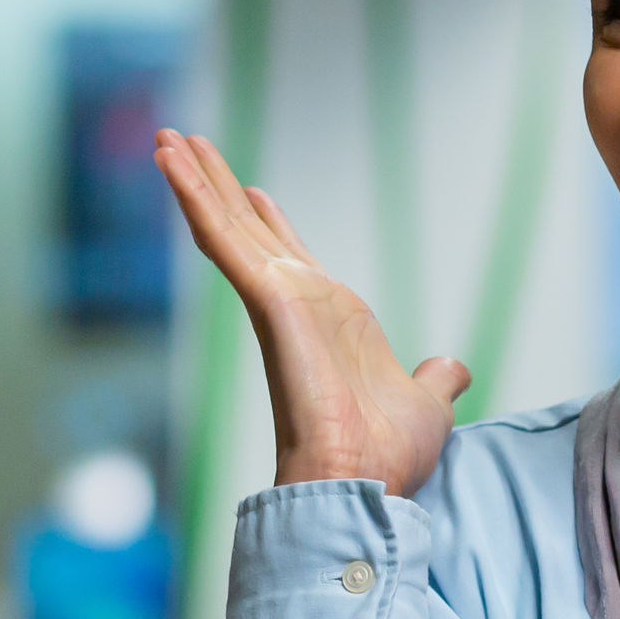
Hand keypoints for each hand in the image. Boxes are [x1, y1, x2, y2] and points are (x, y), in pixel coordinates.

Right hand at [158, 130, 472, 494]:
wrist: (364, 481)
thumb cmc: (388, 456)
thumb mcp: (427, 403)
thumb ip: (435, 379)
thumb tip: (451, 369)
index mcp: (329, 319)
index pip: (290, 258)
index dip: (270, 221)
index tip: (253, 189)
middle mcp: (297, 303)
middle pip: (249, 229)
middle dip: (220, 186)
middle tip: (188, 143)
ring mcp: (277, 298)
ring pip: (227, 225)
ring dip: (196, 179)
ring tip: (168, 137)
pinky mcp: (267, 298)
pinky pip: (225, 238)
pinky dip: (197, 198)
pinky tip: (173, 162)